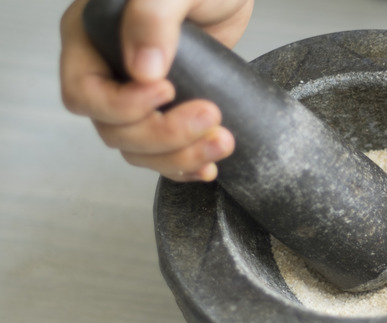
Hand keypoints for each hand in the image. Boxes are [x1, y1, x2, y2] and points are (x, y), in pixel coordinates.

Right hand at [59, 0, 253, 180]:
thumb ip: (153, 16)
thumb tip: (142, 69)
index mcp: (90, 36)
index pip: (84, 92)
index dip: (123, 105)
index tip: (168, 90)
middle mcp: (106, 70)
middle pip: (114, 130)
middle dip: (164, 135)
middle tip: (210, 116)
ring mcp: (135, 94)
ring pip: (139, 149)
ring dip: (181, 156)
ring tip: (223, 141)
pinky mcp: (166, 110)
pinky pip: (162, 153)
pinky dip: (185, 165)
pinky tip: (209, 165)